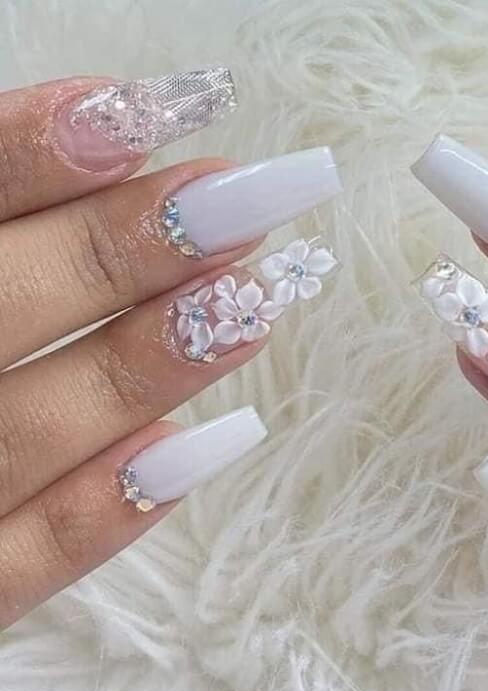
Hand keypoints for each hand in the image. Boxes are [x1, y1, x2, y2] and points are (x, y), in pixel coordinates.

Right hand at [0, 69, 340, 628]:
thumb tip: (98, 137)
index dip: (27, 151)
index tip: (140, 113)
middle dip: (119, 249)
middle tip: (241, 202)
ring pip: (24, 433)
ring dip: (145, 367)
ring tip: (252, 307)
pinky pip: (18, 567)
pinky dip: (104, 513)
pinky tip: (201, 449)